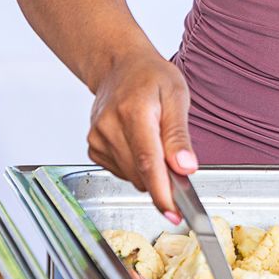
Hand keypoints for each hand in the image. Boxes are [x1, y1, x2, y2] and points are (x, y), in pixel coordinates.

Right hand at [86, 53, 198, 218]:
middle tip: (179, 167)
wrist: (120, 66)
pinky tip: (139, 144)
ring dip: (149, 172)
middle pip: (139, 173)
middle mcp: (109, 126)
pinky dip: (135, 167)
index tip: (173, 211)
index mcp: (133, 111)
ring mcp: (97, 137)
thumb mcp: (176, 97)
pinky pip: (120, 171)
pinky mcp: (93, 147)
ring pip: (130, 176)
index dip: (161, 191)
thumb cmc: (150, 77)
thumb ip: (179, 135)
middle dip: (163, 181)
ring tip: (157, 142)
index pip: (147, 161)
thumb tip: (185, 168)